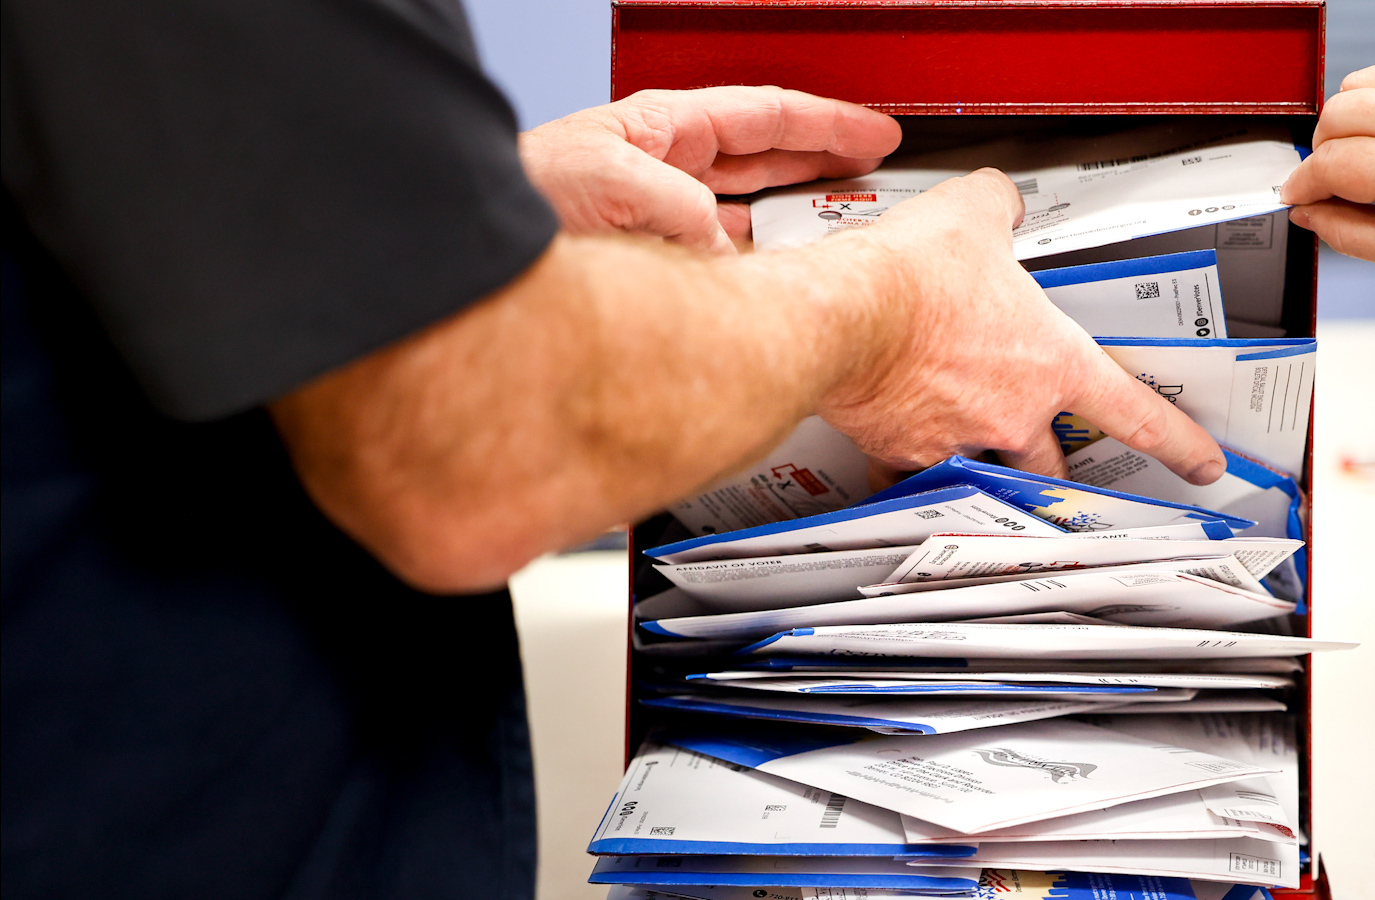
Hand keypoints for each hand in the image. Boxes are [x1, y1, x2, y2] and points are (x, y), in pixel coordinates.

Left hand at [519, 86, 900, 253]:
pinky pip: (722, 264)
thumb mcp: (607, 180)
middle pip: (765, 156)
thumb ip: (679, 207)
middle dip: (823, 160)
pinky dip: (755, 270)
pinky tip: (776, 282)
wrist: (471, 261)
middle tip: (875, 170)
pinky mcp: (651, 265)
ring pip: (749, 210)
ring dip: (795, 218)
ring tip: (840, 224)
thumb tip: (723, 250)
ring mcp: (660, 216)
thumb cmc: (517, 198)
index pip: (764, 115)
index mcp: (661, 130)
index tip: (876, 133)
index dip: (827, 122)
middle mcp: (665, 169)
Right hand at [817, 170, 1226, 483]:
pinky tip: (897, 436)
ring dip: (981, 463)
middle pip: (1053, 463)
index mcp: (1050, 363)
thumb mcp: (973, 214)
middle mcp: (1010, 413)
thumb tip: (997, 204)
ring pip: (984, 471)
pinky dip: (906, 459)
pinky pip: (911, 471)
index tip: (1199, 465)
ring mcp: (956, 439)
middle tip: (1053, 458)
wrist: (841, 318)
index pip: (1135, 413)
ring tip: (967, 448)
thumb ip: (998, 209)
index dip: (1178, 443)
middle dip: (1054, 462)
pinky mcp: (901, 451)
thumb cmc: (910, 278)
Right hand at [1278, 58, 1374, 279]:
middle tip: (1338, 186)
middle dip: (1322, 153)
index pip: (1330, 164)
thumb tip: (1307, 213)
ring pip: (1350, 89)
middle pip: (1333, 117)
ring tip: (1370, 160)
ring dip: (1346, 126)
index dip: (1303, 185)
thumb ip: (1349, 234)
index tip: (1297, 198)